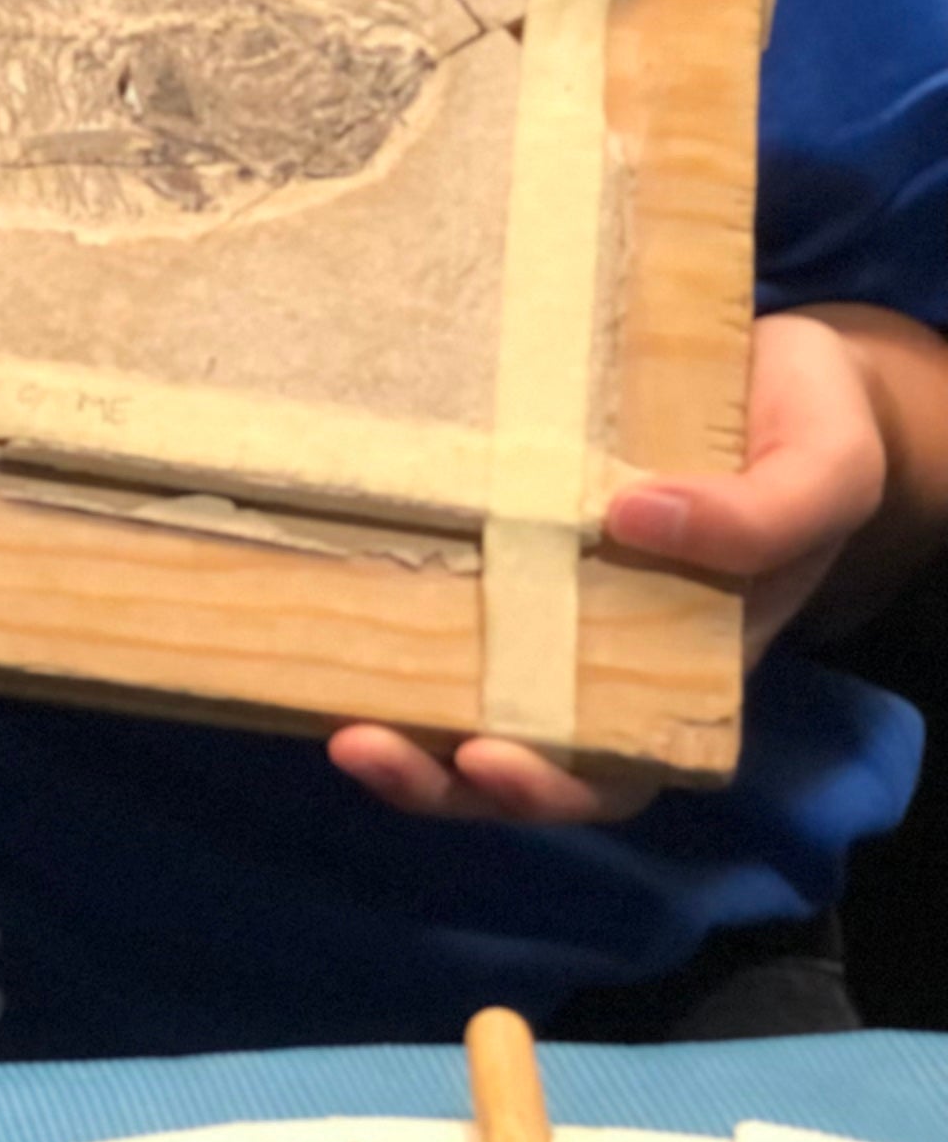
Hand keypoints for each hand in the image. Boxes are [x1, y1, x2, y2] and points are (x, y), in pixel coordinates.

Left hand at [325, 310, 892, 826]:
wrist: (774, 359)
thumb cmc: (805, 425)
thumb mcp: (824, 472)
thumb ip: (763, 518)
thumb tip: (636, 520)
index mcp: (680, 664)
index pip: (610, 764)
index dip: (550, 783)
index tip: (487, 760)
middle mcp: (594, 643)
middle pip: (509, 748)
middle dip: (433, 774)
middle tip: (362, 744)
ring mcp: (534, 588)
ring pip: (451, 681)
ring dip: (391, 708)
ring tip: (327, 707)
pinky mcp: (492, 523)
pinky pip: (432, 576)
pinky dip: (376, 596)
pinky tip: (318, 576)